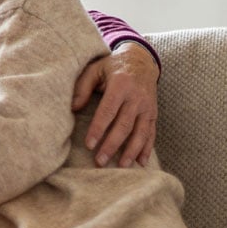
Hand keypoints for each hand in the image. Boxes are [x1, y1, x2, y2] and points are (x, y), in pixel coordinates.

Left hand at [71, 42, 158, 167]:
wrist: (141, 60)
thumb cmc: (112, 66)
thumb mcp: (95, 69)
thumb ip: (82, 87)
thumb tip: (73, 108)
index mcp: (120, 85)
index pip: (108, 111)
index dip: (99, 128)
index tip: (89, 144)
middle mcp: (137, 97)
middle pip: (124, 125)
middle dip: (112, 145)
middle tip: (100, 161)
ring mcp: (147, 106)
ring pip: (140, 132)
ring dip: (131, 151)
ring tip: (121, 166)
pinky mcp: (153, 113)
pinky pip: (151, 132)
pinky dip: (147, 148)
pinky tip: (141, 162)